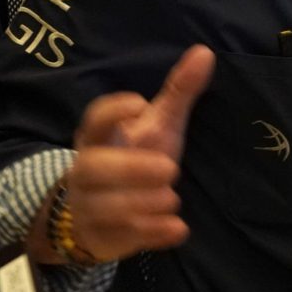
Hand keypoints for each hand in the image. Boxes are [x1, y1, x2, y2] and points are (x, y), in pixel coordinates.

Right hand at [57, 45, 215, 262]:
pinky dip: (149, 236)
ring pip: (104, 208)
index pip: (94, 120)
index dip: (113, 111)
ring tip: (172, 199)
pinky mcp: (101, 237)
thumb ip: (178, 92)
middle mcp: (86, 171)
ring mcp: (89, 206)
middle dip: (129, 169)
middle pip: (92, 168)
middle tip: (170, 169)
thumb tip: (204, 52)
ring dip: (140, 205)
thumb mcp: (159, 124)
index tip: (141, 105)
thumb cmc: (135, 155)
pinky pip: (118, 239)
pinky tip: (177, 230)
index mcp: (99, 137)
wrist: (100, 211)